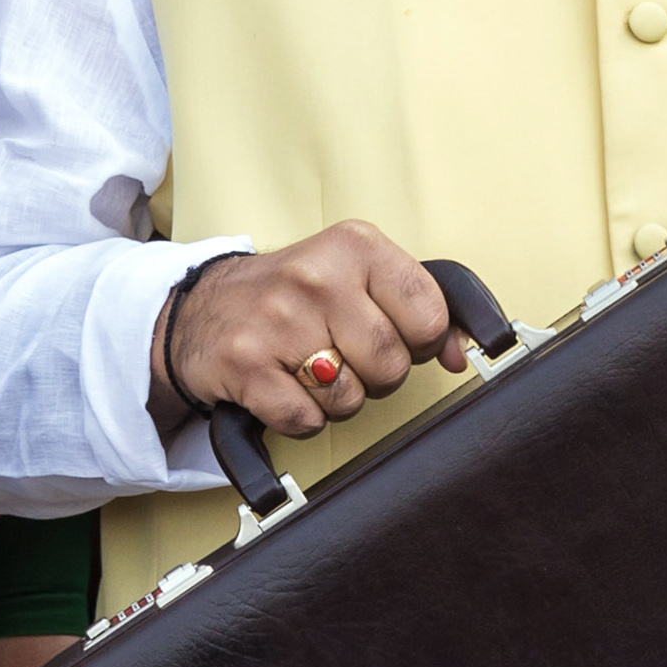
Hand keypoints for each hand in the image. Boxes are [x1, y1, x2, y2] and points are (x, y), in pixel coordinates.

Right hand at [152, 221, 465, 439]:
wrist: (205, 308)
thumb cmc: (297, 296)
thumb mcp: (360, 278)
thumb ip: (420, 308)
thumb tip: (462, 353)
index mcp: (356, 245)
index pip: (429, 314)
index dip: (420, 341)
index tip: (397, 335)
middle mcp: (316, 276)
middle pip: (392, 363)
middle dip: (376, 375)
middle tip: (343, 354)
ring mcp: (277, 320)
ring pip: (351, 398)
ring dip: (337, 399)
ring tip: (309, 368)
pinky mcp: (246, 365)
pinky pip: (306, 421)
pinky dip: (301, 418)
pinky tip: (283, 387)